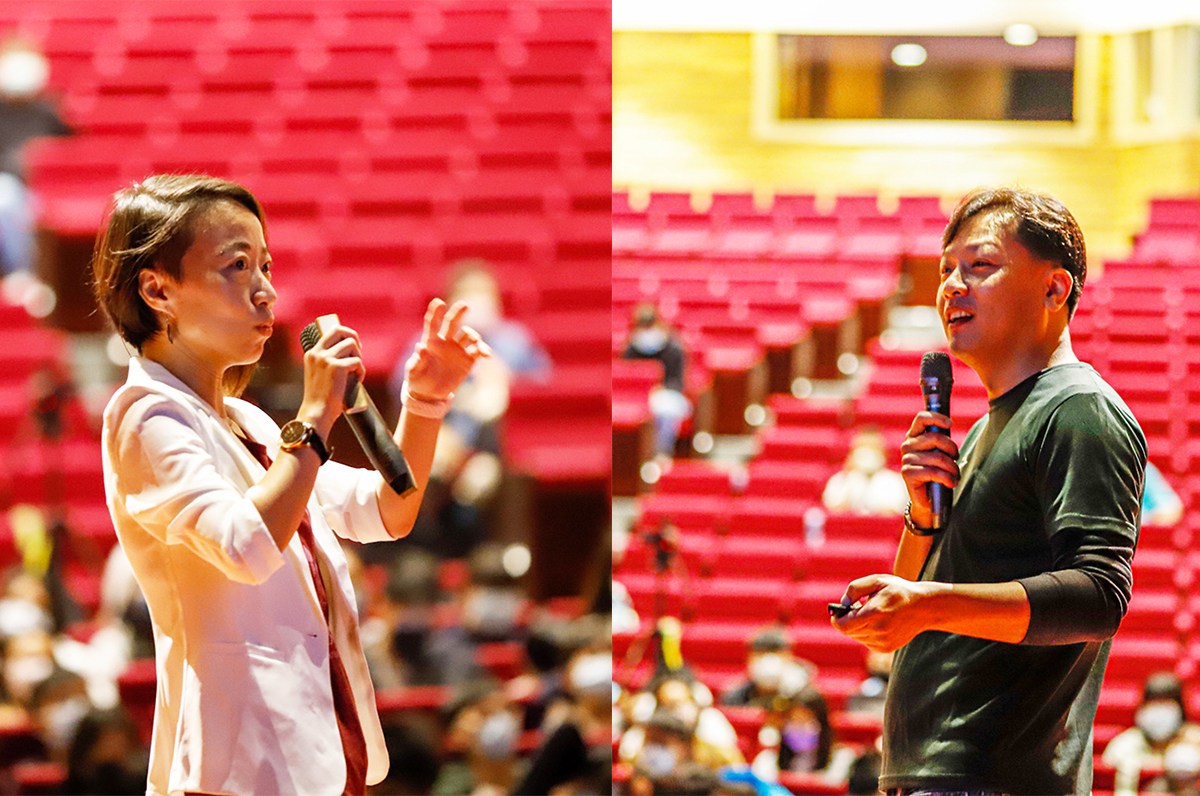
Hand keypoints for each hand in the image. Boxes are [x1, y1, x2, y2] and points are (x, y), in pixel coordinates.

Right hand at [297, 324, 363, 439]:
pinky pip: (357, 361)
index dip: (345, 334)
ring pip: (352, 344)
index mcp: (312, 353)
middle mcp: (317, 353)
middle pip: (340, 330)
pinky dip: (361, 372)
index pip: (331, 331)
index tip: (353, 346)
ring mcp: (326, 359)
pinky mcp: (337, 367)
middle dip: (354, 338)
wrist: (317, 413)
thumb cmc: (322, 398)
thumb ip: (330, 361)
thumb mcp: (321, 374)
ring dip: (358, 358)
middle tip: (359, 353)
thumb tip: (350, 351)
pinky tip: (357, 381)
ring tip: (356, 373)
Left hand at [404, 299, 491, 402]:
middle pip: (452, 323)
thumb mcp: (413, 372)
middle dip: (458, 313)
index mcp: (430, 341)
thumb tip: (421, 347)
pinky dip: (483, 350)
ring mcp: (458, 350)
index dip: (435, 312)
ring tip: (478, 346)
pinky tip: (486, 354)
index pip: (433, 324)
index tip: (438, 302)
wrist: (430, 393)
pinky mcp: (467, 360)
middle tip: (464, 305)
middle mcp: (445, 342)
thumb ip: (417, 360)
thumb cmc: (417, 380)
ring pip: (468, 335)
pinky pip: (478, 350)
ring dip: (473, 336)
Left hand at [830, 573, 943, 651]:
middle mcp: (878, 630)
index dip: (836, 619)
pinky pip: (867, 642)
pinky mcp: (887, 648)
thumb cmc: (898, 591)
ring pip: (857, 637)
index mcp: (874, 613)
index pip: (843, 626)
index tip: (837, 612)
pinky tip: (877, 622)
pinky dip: (867, 632)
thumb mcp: (876, 581)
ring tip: (870, 613)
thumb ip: (855, 589)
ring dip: (858, 626)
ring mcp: (883, 642)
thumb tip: (843, 603)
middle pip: (849, 632)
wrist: (924, 607)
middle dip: (847, 620)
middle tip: (855, 608)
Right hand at [900, 411, 958, 527]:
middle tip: (956, 458)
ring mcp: (906, 459)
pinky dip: (947, 478)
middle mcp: (907, 445)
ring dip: (952, 468)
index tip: (950, 424)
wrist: (928, 498)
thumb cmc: (937, 472)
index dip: (936, 418)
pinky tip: (950, 483)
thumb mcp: (940, 452)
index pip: (921, 418)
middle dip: (952, 448)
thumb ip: (941, 440)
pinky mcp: (908, 474)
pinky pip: (934, 472)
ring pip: (938, 457)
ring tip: (954, 475)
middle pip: (935, 438)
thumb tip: (948, 424)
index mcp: (914, 436)